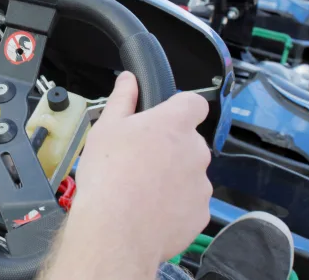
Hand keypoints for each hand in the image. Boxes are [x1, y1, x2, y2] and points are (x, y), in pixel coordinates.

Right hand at [71, 72, 211, 263]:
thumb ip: (122, 99)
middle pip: (189, 141)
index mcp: (174, 124)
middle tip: (139, 159)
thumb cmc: (109, 175)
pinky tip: (149, 210)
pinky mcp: (201, 213)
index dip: (180, 107)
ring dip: (173, 177)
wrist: (116, 230)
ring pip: (190, 173)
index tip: (163, 118)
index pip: (194, 103)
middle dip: (170, 148)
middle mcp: (195, 150)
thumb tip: (128, 79)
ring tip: (141, 189)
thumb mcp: (106, 128)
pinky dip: (175, 205)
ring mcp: (202, 184)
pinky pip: (190, 203)